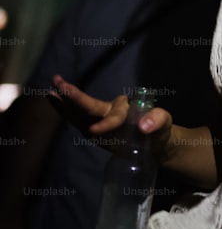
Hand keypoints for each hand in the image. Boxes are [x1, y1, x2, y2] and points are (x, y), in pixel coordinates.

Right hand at [50, 75, 173, 160]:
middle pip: (92, 104)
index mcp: (127, 107)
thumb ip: (158, 120)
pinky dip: (64, 110)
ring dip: (65, 101)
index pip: (114, 115)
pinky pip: (77, 118)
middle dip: (77, 97)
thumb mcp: (165, 123)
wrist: (153, 142)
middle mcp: (111, 109)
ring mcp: (100, 117)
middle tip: (61, 86)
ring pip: (81, 109)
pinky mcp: (92, 127)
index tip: (96, 131)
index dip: (106, 122)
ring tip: (50, 92)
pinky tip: (52, 100)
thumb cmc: (160, 130)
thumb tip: (144, 125)